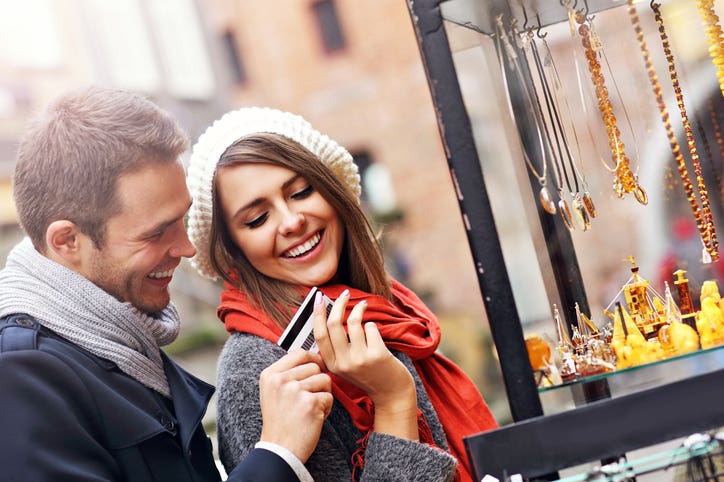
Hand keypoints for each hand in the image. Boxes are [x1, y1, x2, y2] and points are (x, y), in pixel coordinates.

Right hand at [258, 349, 332, 461]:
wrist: (279, 449)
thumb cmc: (279, 421)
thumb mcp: (273, 391)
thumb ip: (288, 373)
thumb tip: (313, 357)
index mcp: (270, 375)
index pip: (299, 353)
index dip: (313, 358)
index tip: (316, 367)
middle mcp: (281, 380)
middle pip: (314, 366)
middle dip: (318, 381)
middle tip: (309, 398)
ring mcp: (295, 391)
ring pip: (325, 379)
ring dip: (323, 394)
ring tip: (311, 408)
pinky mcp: (310, 403)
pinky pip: (329, 396)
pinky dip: (327, 408)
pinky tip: (314, 417)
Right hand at [313, 290, 418, 439]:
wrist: (392, 394)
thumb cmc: (369, 374)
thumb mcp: (345, 366)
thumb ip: (336, 348)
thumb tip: (328, 315)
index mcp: (332, 365)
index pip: (319, 335)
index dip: (317, 314)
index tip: (319, 298)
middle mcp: (343, 363)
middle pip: (334, 324)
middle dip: (339, 304)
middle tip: (344, 294)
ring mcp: (360, 359)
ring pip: (353, 322)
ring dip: (359, 309)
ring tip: (364, 306)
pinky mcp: (377, 355)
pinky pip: (370, 327)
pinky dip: (372, 325)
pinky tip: (375, 331)